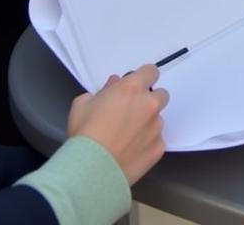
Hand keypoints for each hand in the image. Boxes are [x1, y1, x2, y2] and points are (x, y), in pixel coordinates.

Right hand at [67, 64, 166, 183]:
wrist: (89, 172)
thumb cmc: (83, 135)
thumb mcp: (82, 105)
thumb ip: (103, 90)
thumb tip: (114, 84)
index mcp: (133, 88)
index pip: (151, 71)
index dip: (143, 78)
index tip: (135, 88)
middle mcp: (150, 104)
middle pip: (161, 94)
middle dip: (149, 100)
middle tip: (131, 113)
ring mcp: (156, 127)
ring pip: (158, 119)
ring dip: (147, 123)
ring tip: (128, 138)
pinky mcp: (159, 148)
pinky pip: (157, 140)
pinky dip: (147, 143)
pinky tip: (131, 152)